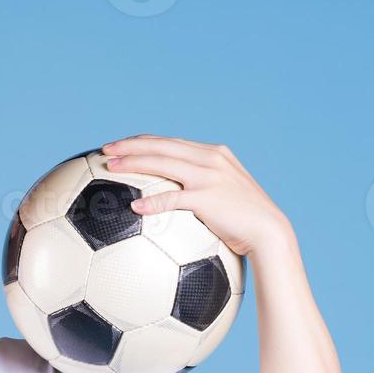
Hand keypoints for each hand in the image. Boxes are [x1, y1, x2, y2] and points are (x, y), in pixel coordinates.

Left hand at [100, 134, 291, 256]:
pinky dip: (153, 202)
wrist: (268, 231)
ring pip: (163, 164)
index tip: (120, 145)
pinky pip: (173, 198)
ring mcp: (209, 177)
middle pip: (162, 146)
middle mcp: (210, 158)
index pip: (170, 141)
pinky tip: (135, 208)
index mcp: (213, 153)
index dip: (143, 141)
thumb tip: (174, 194)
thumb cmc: (243, 219)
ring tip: (111, 168)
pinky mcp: (208, 198)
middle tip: (105, 149)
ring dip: (134, 164)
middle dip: (130, 145)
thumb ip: (201, 186)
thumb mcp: (224, 192)